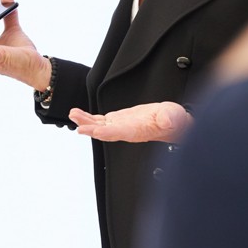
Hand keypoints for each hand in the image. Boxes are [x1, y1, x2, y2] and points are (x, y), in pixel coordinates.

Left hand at [69, 102, 192, 142]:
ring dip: (86, 121)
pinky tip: (80, 114)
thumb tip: (168, 120)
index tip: (90, 130)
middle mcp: (126, 131)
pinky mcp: (120, 120)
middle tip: (77, 124)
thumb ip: (169, 119)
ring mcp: (121, 126)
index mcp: (136, 131)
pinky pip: (101, 120)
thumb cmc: (174, 122)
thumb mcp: (174, 117)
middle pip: (104, 131)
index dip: (103, 131)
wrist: (173, 123)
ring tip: (73, 114)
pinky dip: (90, 117)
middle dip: (90, 128)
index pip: (117, 133)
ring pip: (99, 125)